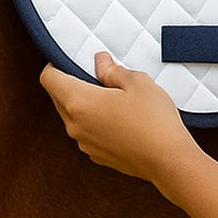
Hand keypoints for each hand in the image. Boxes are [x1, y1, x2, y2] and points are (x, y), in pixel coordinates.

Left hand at [40, 53, 195, 182]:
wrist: (168, 160)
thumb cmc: (153, 120)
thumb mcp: (137, 82)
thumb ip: (112, 70)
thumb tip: (100, 62)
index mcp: (79, 102)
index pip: (49, 78)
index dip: (56, 63)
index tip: (70, 58)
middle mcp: (75, 125)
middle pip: (58, 97)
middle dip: (71, 82)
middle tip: (97, 73)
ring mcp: (84, 143)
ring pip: (72, 115)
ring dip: (84, 103)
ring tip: (113, 95)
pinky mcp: (96, 155)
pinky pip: (86, 131)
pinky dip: (95, 120)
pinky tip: (119, 116)